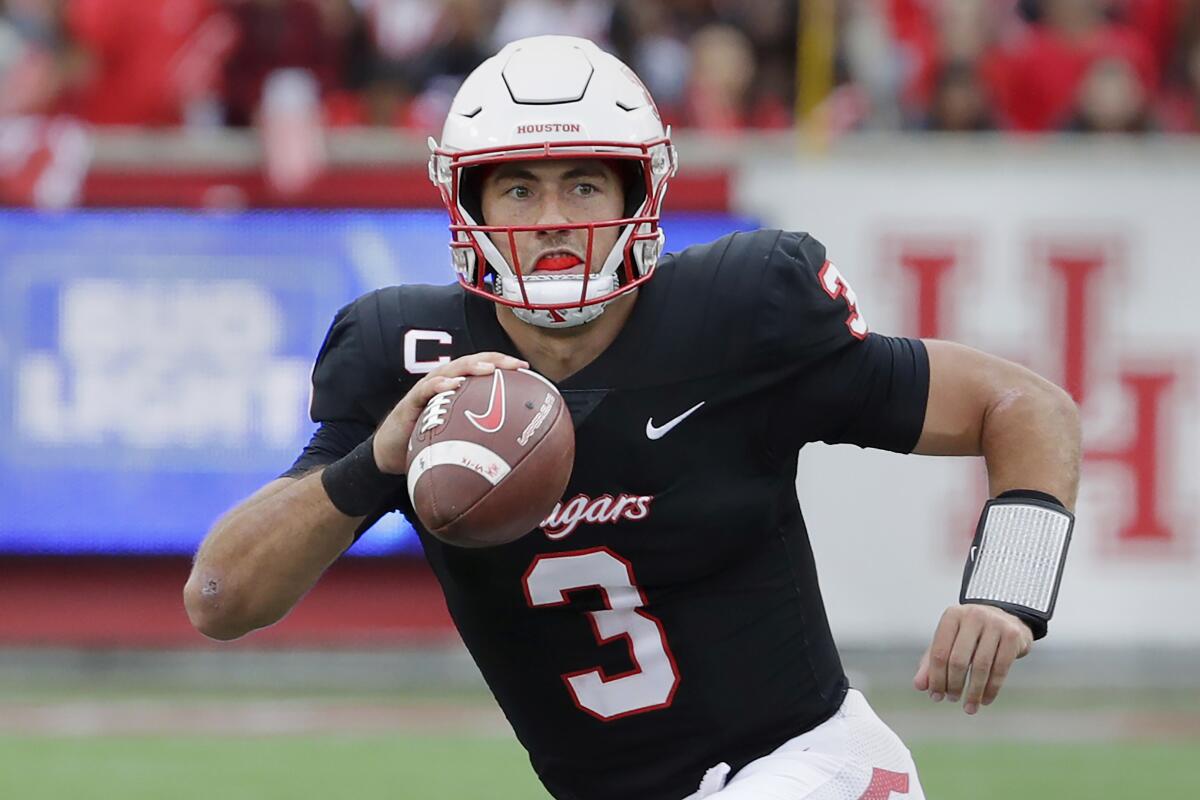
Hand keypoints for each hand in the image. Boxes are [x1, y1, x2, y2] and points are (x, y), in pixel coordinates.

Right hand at [373, 352, 528, 474]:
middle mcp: (445, 381)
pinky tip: (453, 385)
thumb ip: (481, 439)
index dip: (504, 364)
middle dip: (496, 360)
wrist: (392, 452)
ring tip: (490, 369)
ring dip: (471, 367)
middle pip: (473, 363)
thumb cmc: (429, 442)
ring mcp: (428, 388)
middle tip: (516, 365)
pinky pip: (426, 389)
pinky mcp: (413, 400)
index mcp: (459, 386)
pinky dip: (441, 384)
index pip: (484, 368)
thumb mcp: (459, 439)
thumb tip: (514, 456)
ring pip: (452, 369)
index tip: (527, 369)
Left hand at [913, 604, 1032, 714]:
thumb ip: (931, 662)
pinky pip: (1001, 668)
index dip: (936, 678)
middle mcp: (973, 616)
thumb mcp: (949, 642)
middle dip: (953, 685)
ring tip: (969, 707)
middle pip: (958, 660)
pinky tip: (985, 700)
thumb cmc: (970, 634)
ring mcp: (995, 624)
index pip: (939, 652)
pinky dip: (992, 689)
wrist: (1006, 619)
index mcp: (952, 616)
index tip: (935, 696)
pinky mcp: (1013, 635)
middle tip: (951, 699)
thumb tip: (919, 686)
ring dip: (973, 692)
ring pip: (981, 666)